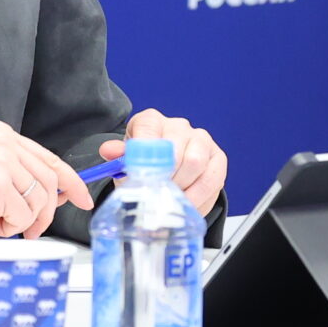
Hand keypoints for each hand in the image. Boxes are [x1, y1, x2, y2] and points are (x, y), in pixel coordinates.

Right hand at [0, 119, 93, 249]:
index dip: (72, 182)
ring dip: (23, 221)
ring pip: (40, 200)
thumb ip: (24, 178)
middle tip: (33, 230)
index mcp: (1, 134)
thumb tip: (64, 192)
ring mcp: (0, 160)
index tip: (84, 198)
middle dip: (47, 211)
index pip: (50, 158)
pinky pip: (23, 215)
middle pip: (50, 180)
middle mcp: (2, 141)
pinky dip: (9, 228)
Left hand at [99, 109, 227, 218]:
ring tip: (169, 203)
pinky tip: (186, 205)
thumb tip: (109, 150)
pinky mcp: (218, 158)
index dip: (144, 152)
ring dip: (181, 188)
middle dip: (163, 178)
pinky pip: (212, 177)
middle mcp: (178, 126)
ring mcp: (201, 140)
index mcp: (152, 121)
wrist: (168, 172)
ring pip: (195, 162)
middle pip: (175, 149)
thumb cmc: (145, 165)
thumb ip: (118, 157)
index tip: (139, 174)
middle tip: (154, 197)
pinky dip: (198, 196)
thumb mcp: (126, 163)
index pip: (148, 127)